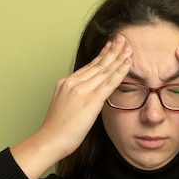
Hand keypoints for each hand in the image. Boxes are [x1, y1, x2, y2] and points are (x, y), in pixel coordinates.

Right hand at [40, 35, 131, 155]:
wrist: (50, 140)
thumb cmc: (56, 130)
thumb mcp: (63, 107)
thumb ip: (74, 98)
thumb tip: (85, 99)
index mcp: (66, 83)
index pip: (88, 67)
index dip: (101, 56)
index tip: (110, 46)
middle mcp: (73, 83)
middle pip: (97, 64)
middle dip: (112, 50)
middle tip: (122, 38)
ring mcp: (82, 90)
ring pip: (104, 70)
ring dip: (118, 57)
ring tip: (128, 47)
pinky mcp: (91, 100)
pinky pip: (109, 83)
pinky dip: (120, 72)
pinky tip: (128, 64)